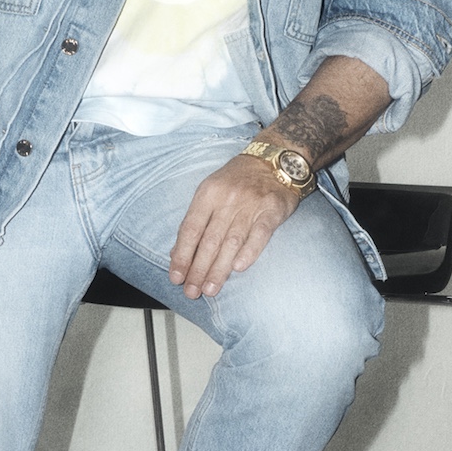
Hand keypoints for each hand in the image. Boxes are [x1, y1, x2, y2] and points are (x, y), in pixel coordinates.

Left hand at [169, 155, 298, 299]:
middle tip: (192, 292)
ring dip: (219, 269)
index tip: (176, 277)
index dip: (182, 255)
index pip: (190, 229)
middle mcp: (228, 199)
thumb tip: (176, 253)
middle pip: (209, 240)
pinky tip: (239, 268)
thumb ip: (196, 221)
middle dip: (198, 269)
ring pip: (231, 242)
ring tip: (210, 289)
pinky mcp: (272, 210)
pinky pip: (259, 234)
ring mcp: (251, 205)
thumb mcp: (211, 191)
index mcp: (208, 193)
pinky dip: (249, 252)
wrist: (275, 159)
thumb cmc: (238, 179)